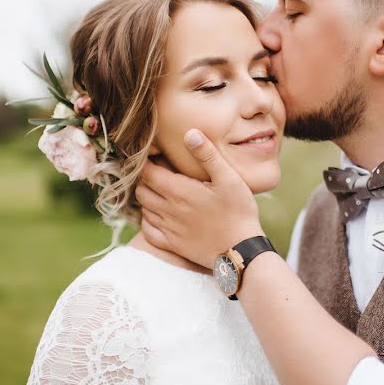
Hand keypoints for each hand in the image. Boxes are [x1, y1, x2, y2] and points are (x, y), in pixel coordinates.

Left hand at [136, 128, 263, 267]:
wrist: (241, 252)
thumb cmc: (239, 212)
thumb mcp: (228, 178)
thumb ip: (207, 155)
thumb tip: (190, 133)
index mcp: (179, 191)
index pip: (148, 173)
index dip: (146, 162)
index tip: (155, 157)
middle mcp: (169, 210)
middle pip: (142, 190)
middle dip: (146, 179)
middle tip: (159, 173)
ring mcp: (169, 229)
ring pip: (144, 210)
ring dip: (148, 199)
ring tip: (161, 192)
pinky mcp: (173, 245)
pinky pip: (148, 231)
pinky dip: (149, 221)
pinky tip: (160, 216)